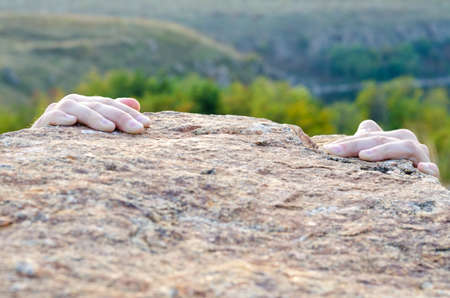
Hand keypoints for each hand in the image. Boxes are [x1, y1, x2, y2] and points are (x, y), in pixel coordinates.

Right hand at [32, 94, 149, 133]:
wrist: (40, 146)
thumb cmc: (73, 135)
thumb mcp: (96, 124)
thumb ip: (114, 113)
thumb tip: (137, 102)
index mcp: (89, 103)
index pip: (113, 106)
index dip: (130, 114)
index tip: (147, 125)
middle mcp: (76, 102)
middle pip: (101, 107)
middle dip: (121, 118)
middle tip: (138, 130)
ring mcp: (59, 110)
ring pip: (80, 110)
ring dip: (95, 118)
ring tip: (110, 128)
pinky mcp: (43, 122)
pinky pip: (52, 117)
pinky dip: (61, 118)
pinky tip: (71, 122)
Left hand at [323, 120, 439, 176]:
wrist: (415, 190)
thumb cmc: (386, 173)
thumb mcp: (369, 160)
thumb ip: (355, 149)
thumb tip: (328, 148)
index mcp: (391, 137)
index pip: (369, 133)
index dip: (349, 141)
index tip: (329, 150)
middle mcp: (406, 142)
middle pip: (380, 138)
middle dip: (355, 145)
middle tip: (334, 151)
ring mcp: (420, 156)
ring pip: (405, 146)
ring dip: (384, 150)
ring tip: (364, 156)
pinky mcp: (429, 173)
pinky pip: (432, 168)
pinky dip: (428, 168)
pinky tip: (420, 169)